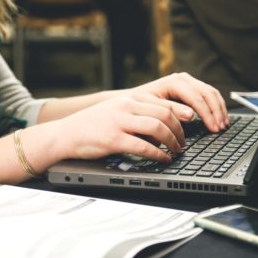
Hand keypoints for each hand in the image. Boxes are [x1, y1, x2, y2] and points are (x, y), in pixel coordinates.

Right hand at [57, 95, 184, 161]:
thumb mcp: (116, 110)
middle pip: (164, 114)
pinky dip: (158, 154)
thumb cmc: (93, 124)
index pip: (163, 103)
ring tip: (176, 151)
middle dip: (179, 130)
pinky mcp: (113, 139)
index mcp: (129, 98)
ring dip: (172, 141)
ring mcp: (119, 122)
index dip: (180, 114)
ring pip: (157, 127)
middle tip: (183, 143)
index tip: (191, 122)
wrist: (66, 133)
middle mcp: (126, 106)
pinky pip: (143, 146)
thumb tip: (163, 125)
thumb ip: (137, 112)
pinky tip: (163, 158)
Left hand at [129, 73, 229, 132]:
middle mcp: (182, 79)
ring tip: (223, 125)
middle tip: (220, 129)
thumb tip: (191, 115)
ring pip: (211, 93)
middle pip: (207, 93)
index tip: (213, 128)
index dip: (207, 114)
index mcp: (173, 82)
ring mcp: (188, 81)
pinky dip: (216, 106)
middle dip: (216, 112)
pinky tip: (219, 118)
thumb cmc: (139, 107)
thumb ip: (171, 111)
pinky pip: (209, 95)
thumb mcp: (152, 110)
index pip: (196, 97)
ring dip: (219, 109)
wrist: (131, 101)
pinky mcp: (190, 88)